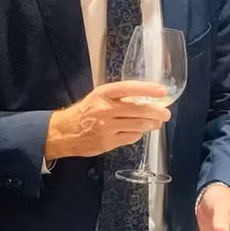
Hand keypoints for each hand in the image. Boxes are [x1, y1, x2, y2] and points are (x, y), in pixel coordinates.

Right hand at [45, 82, 170, 160]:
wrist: (64, 132)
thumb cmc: (86, 112)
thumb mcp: (99, 97)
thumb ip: (120, 97)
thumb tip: (146, 98)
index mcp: (103, 94)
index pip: (129, 88)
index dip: (147, 89)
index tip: (162, 91)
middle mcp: (105, 109)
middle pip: (138, 109)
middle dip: (157, 112)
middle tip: (166, 113)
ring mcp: (106, 127)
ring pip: (138, 125)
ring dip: (152, 124)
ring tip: (157, 123)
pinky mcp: (107, 142)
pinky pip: (131, 137)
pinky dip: (138, 134)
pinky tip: (139, 132)